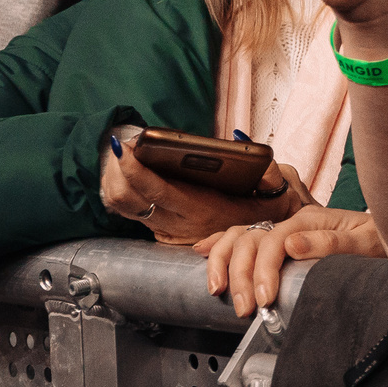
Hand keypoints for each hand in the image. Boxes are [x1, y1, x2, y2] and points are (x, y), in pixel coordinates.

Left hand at [102, 130, 304, 246]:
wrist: (257, 245)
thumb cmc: (261, 213)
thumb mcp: (274, 194)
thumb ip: (268, 171)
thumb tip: (240, 140)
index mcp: (201, 209)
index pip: (157, 190)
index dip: (135, 170)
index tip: (128, 148)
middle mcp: (177, 222)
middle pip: (128, 197)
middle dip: (116, 168)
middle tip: (120, 144)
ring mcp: (164, 227)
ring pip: (121, 204)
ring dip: (113, 179)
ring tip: (121, 155)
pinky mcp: (158, 228)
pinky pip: (125, 210)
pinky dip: (117, 189)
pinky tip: (123, 172)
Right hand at [196, 206, 387, 318]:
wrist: (387, 238)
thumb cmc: (378, 241)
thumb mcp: (364, 242)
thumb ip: (332, 242)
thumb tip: (292, 244)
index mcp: (309, 220)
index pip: (273, 241)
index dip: (264, 270)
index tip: (264, 299)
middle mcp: (291, 222)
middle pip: (250, 240)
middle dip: (240, 275)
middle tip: (244, 308)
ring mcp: (283, 230)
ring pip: (239, 237)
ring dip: (223, 262)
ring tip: (217, 290)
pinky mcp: (279, 241)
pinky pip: (242, 238)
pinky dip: (220, 245)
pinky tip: (202, 252)